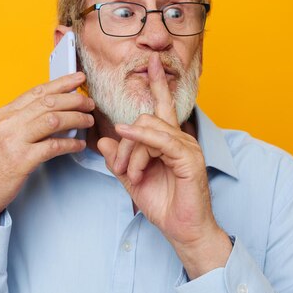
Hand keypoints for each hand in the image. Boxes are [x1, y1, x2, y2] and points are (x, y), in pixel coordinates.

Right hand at [0, 72, 94, 223]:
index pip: (37, 92)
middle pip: (48, 102)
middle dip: (74, 100)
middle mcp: (8, 123)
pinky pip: (53, 146)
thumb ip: (24, 119)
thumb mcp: (3, 134)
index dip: (61, 83)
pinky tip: (79, 144)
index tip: (77, 78)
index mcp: (4, 114)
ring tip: (88, 121)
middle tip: (89, 103)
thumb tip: (53, 109)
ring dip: (76, 119)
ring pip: (53, 120)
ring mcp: (14, 141)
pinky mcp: (21, 160)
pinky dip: (70, 143)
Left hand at [98, 53, 230, 278]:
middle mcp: (180, 139)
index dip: (156, 83)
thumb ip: (119, 159)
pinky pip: (161, 140)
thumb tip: (103, 140)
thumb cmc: (164, 205)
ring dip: (133, 153)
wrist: (182, 230)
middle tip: (121, 170)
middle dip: (127, 142)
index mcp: (168, 141)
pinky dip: (142, 140)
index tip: (151, 61)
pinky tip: (129, 139)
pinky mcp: (189, 158)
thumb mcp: (133, 180)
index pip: (161, 106)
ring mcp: (186, 147)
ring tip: (133, 176)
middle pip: (147, 118)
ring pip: (149, 129)